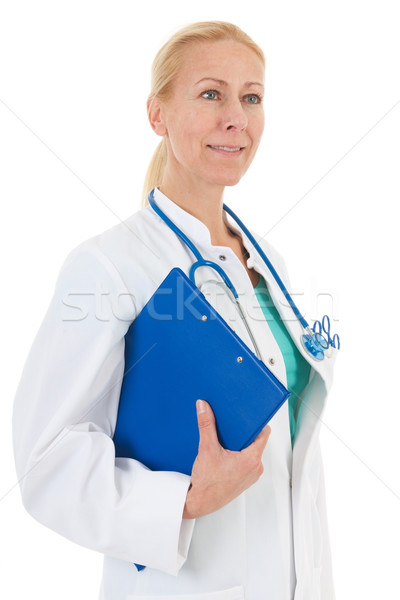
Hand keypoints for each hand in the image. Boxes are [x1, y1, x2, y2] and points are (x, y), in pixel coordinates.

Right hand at [182, 399, 270, 518]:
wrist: (199, 503)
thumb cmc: (207, 484)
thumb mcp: (206, 449)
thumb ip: (206, 424)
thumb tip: (203, 406)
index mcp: (252, 459)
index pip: (263, 433)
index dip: (256, 422)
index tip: (247, 414)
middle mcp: (255, 468)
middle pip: (255, 441)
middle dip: (243, 431)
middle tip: (232, 423)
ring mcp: (251, 475)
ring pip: (249, 451)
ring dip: (239, 444)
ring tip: (225, 438)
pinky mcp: (244, 479)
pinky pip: (245, 461)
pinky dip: (236, 454)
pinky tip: (223, 452)